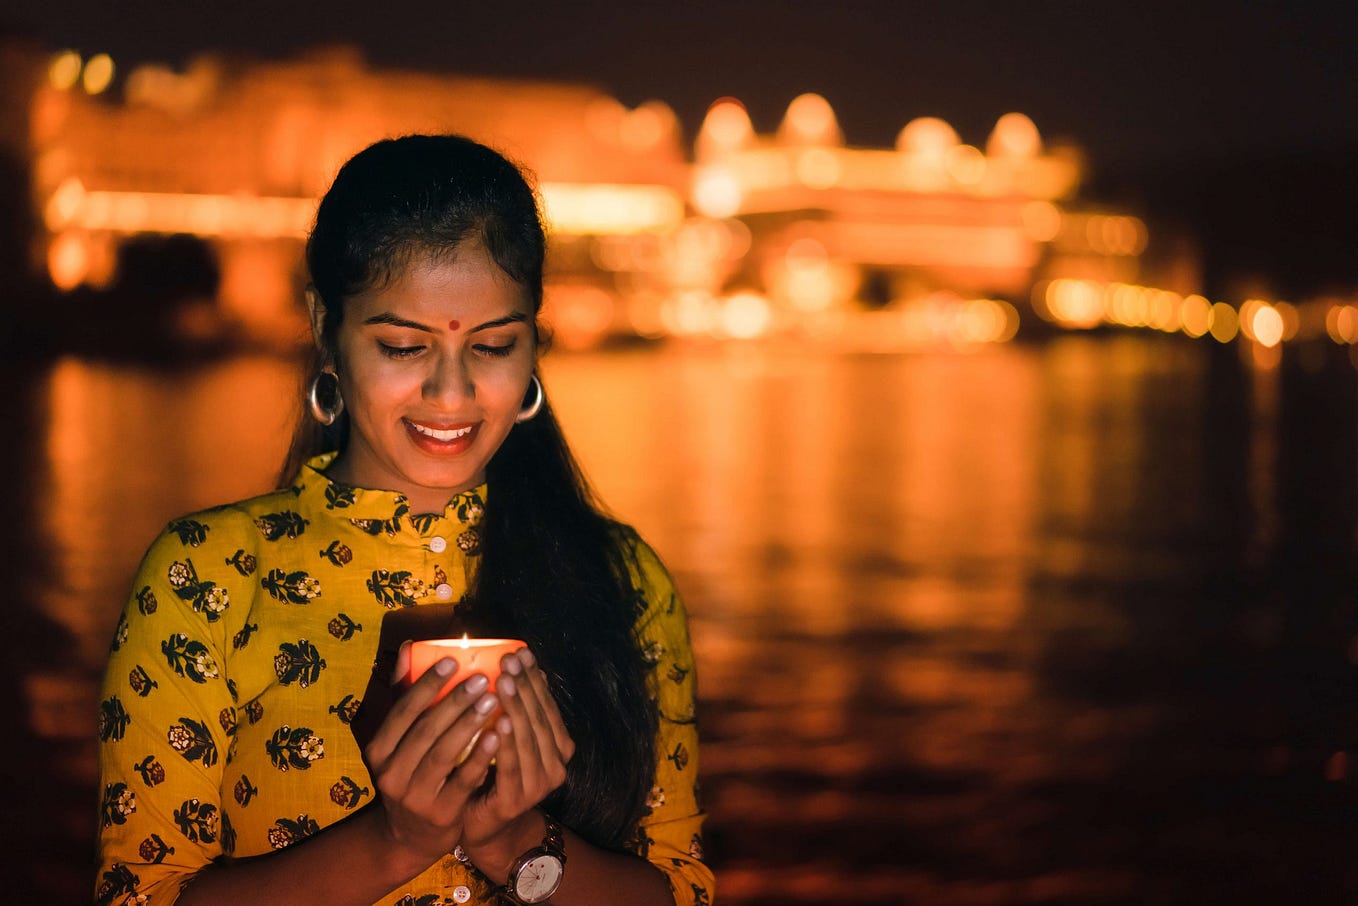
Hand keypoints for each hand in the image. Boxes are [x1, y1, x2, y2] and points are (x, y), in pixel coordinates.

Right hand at [362, 641, 502, 867]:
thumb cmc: (411, 772)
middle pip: (425, 731)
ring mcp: (414, 796)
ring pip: (443, 754)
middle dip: (454, 701)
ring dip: (469, 724)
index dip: (427, 684)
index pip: (402, 711)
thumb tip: (408, 647)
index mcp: (378, 750)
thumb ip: (404, 695)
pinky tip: (498, 735)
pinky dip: (481, 757)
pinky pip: (463, 780)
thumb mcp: (399, 739)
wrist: (410, 836)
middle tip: (482, 678)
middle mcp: (390, 773)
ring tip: (493, 700)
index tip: (453, 660)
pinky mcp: (441, 813)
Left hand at [460, 648, 575, 869]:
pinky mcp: (518, 798)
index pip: (547, 705)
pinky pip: (512, 766)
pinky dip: (506, 743)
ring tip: (503, 682)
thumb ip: (518, 709)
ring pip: (528, 738)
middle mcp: (557, 764)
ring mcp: (540, 783)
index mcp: (559, 746)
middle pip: (539, 718)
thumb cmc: (495, 773)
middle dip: (524, 686)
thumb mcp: (509, 736)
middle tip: (509, 661)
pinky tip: (498, 722)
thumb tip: (519, 665)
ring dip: (516, 708)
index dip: (534, 678)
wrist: (488, 825)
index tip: (520, 652)